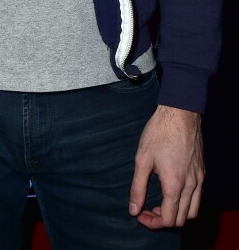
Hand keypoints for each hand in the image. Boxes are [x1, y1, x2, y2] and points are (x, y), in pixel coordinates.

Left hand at [129, 105, 203, 228]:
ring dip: (177, 213)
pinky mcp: (202, 171)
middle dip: (163, 220)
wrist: (179, 113)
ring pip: (192, 211)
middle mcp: (191, 186)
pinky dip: (186, 202)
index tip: (140, 213)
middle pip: (181, 219)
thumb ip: (137, 187)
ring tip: (161, 202)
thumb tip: (133, 210)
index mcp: (174, 184)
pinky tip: (173, 190)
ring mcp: (199, 179)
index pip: (168, 220)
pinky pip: (198, 197)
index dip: (153, 223)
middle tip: (148, 209)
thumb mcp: (142, 159)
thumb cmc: (159, 133)